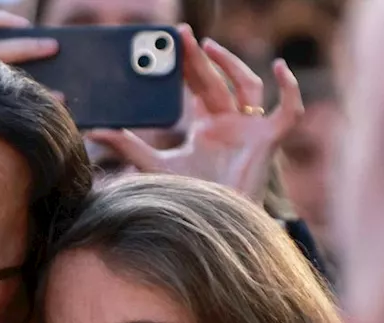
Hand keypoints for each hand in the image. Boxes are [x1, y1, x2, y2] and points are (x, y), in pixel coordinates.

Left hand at [88, 26, 303, 202]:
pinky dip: (290, 88)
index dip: (187, 63)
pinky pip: (289, 110)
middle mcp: (230, 122)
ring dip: (232, 63)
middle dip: (200, 57)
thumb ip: (127, 146)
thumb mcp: (154, 166)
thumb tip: (93, 130)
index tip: (169, 43)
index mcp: (207, 125)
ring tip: (208, 46)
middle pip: (217, 79)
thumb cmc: (192, 199)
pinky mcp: (269, 140)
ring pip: (248, 84)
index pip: (198, 84)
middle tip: (180, 34)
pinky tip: (280, 66)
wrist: (215, 227)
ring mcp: (251, 129)